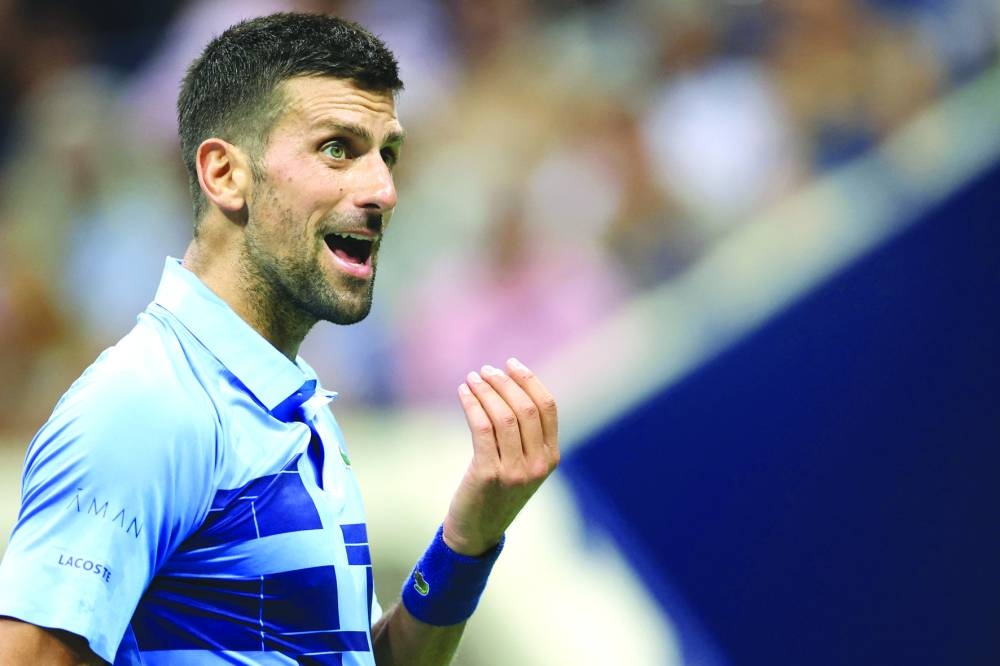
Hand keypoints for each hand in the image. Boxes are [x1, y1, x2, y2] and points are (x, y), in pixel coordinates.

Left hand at [442, 357, 559, 556]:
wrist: (477, 530)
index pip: (548, 407)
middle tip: (486, 370)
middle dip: (505, 382)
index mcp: (552, 457)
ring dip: (486, 390)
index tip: (511, 364)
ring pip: (503, 416)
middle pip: (526, 408)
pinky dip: (471, 404)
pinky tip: (463, 392)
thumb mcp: (523, 464)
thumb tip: (510, 384)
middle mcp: (538, 465)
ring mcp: (515, 472)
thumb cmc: (497, 491)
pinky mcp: (488, 475)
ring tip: (472, 378)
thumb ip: (526, 434)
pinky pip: (481, 428)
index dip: (529, 380)